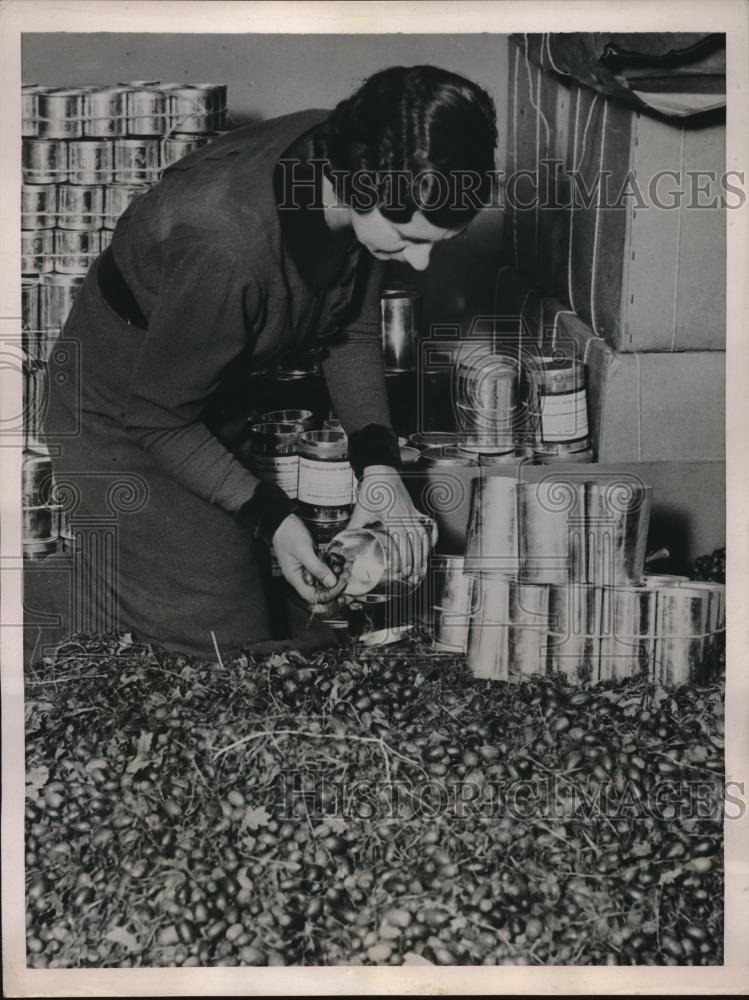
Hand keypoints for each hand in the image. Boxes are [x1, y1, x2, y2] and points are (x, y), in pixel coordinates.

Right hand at [272, 514, 339, 603]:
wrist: (283, 520)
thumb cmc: (287, 534)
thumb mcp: (303, 551)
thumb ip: (316, 567)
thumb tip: (330, 582)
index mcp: (295, 577)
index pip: (312, 596)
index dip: (327, 595)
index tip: (339, 586)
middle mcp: (301, 575)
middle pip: (320, 588)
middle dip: (334, 583)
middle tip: (345, 575)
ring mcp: (306, 568)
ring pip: (324, 578)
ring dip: (336, 574)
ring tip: (346, 567)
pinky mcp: (312, 560)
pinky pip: (324, 568)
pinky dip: (333, 565)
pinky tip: (340, 561)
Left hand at [347, 465, 435, 583]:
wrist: (381, 471)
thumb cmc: (372, 489)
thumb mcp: (361, 510)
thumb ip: (353, 527)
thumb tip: (343, 540)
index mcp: (392, 517)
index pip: (401, 543)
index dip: (402, 559)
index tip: (400, 571)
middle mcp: (405, 516)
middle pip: (415, 543)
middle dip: (415, 562)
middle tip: (412, 576)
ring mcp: (413, 512)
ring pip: (423, 536)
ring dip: (423, 553)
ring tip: (422, 567)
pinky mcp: (416, 509)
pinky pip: (427, 524)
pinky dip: (431, 535)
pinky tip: (430, 545)